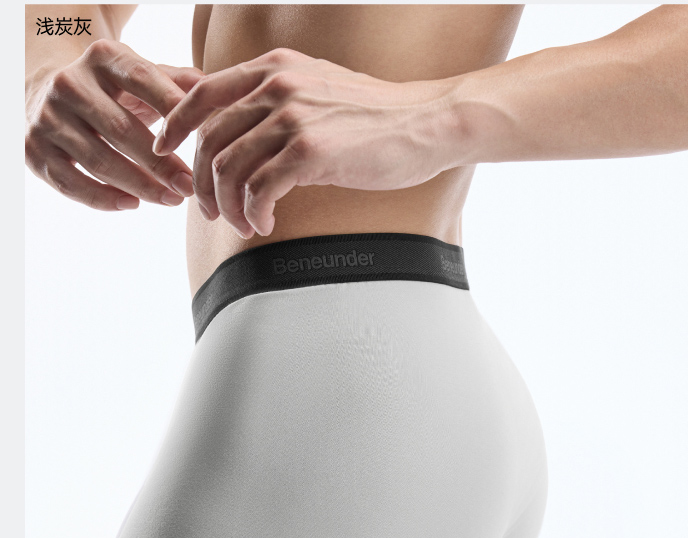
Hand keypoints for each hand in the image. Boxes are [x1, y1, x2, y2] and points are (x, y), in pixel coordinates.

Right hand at [25, 39, 204, 210]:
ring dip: (140, 187)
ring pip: (99, 162)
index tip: (202, 141)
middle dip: (161, 164)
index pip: (144, 81)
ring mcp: (48, 117)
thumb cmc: (109, 91)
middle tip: (190, 187)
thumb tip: (211, 88)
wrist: (45, 94)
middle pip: (122, 130)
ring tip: (171, 200)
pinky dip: (104, 199)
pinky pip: (72, 184)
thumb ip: (174, 82)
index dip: (174, 110)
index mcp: (103, 58)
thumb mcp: (138, 77)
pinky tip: (133, 204)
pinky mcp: (34, 150)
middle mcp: (70, 83)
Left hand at [153, 48, 461, 237]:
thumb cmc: (374, 115)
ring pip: (229, 168)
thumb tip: (243, 125)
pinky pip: (259, 189)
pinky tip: (263, 225)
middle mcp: (276, 85)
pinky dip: (253, 213)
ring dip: (227, 206)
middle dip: (201, 183)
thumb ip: (276, 98)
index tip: (166, 152)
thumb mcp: (317, 89)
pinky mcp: (311, 151)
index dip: (175, 125)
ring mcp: (292, 116)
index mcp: (272, 68)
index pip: (202, 92)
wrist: (426, 122)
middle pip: (209, 138)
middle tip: (209, 211)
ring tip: (241, 224)